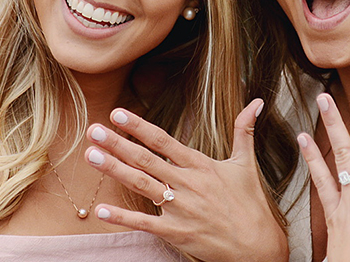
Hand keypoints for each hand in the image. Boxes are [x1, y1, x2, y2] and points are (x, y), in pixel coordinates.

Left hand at [83, 99, 287, 261]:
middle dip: (117, 143)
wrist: (258, 246)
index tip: (117, 113)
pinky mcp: (176, 232)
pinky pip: (144, 222)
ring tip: (91, 156)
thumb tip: (257, 102)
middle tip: (92, 130)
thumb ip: (245, 131)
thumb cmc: (251, 205)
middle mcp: (187, 183)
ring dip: (114, 170)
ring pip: (141, 184)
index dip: (139, 126)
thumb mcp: (246, 164)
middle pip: (145, 159)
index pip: (163, 140)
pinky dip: (122, 217)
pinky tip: (101, 210)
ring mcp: (180, 208)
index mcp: (200, 165)